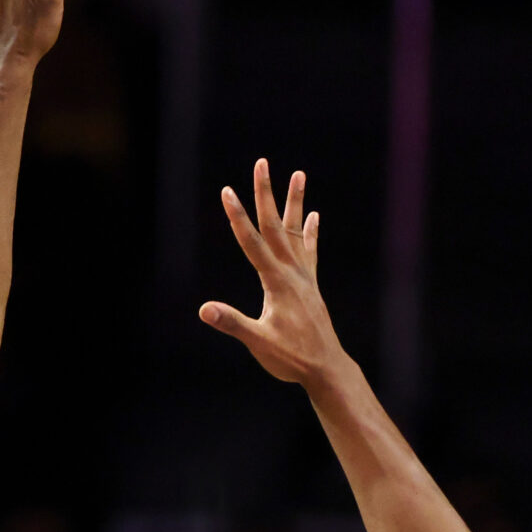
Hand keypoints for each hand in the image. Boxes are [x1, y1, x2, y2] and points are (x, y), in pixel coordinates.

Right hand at [200, 160, 344, 384]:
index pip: (251, 242)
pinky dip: (311, 232)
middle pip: (275, 225)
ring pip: (296, 231)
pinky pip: (310, 251)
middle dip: (265, 194)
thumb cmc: (291, 358)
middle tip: (262, 163)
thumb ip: (233, 324)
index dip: (237, 216)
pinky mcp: (311, 285)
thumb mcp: (259, 343)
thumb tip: (205, 310)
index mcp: (276, 282)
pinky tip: (314, 216)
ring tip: (298, 174)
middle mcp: (292, 272)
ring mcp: (304, 277)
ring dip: (295, 202)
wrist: (326, 368)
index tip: (226, 191)